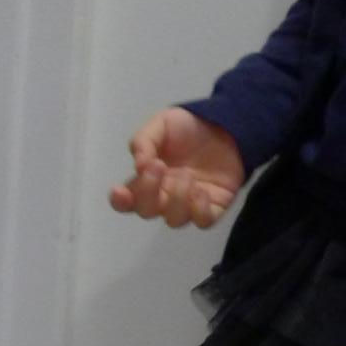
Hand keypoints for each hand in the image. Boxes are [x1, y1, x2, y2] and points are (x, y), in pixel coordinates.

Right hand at [109, 107, 244, 228]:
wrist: (225, 126)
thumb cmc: (187, 128)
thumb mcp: (161, 124)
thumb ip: (144, 141)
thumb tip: (138, 165)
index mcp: (147, 179)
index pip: (126, 199)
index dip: (120, 201)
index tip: (120, 191)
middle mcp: (164, 196)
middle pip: (147, 211)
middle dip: (148, 193)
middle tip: (159, 167)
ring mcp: (188, 204)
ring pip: (174, 220)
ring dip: (177, 199)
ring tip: (187, 175)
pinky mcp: (213, 207)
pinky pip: (203, 221)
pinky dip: (200, 210)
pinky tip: (202, 190)